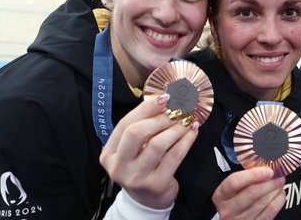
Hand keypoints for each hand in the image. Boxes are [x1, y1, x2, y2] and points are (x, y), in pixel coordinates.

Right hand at [100, 94, 198, 208]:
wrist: (147, 201)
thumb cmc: (141, 168)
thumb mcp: (133, 151)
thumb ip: (141, 129)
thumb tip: (163, 101)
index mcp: (109, 154)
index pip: (125, 124)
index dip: (146, 108)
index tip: (164, 98)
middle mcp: (119, 166)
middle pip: (136, 133)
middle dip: (159, 117)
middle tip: (176, 110)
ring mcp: (136, 177)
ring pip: (157, 144)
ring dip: (175, 128)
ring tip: (186, 120)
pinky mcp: (156, 184)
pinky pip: (174, 156)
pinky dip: (186, 140)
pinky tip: (192, 132)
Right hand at [212, 167, 285, 219]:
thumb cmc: (232, 200)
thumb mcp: (231, 188)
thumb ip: (244, 177)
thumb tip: (265, 166)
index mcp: (222, 195)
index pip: (235, 182)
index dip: (253, 174)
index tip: (267, 170)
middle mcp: (229, 209)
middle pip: (252, 192)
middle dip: (270, 181)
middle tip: (278, 175)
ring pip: (264, 202)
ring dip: (276, 189)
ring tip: (279, 182)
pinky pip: (270, 212)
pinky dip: (278, 200)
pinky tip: (279, 193)